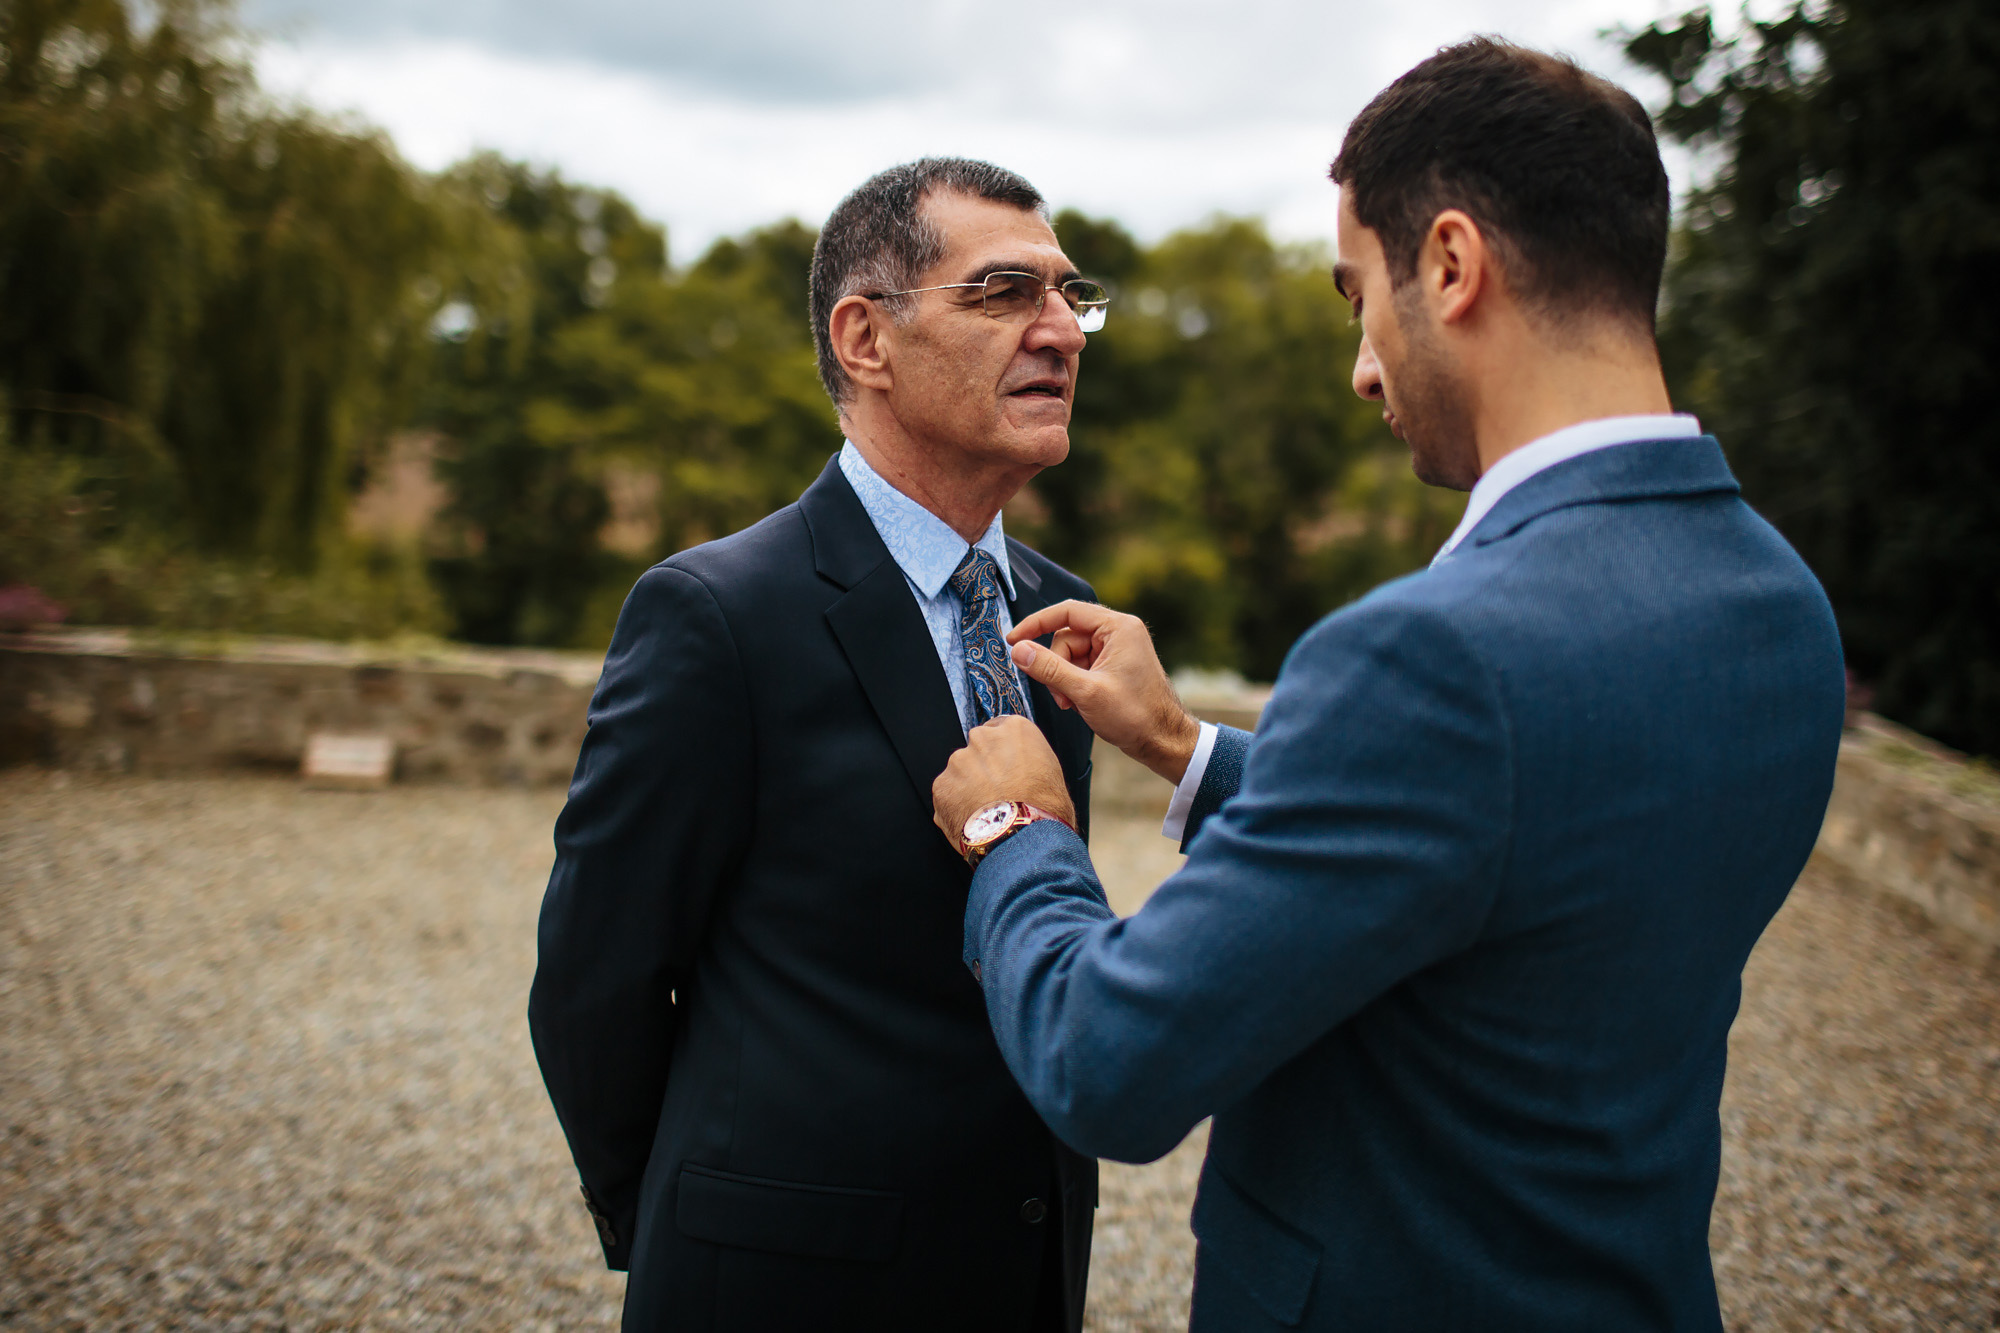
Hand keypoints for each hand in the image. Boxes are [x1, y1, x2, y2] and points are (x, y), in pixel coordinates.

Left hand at [933, 716, 1076, 850]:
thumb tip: (1026, 772)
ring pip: (960, 770)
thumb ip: (1031, 761)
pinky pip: (947, 792)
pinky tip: (972, 819)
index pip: (1002, 730)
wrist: (1022, 836)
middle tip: (997, 791)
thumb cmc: (1044, 809)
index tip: (1006, 768)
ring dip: (968, 786)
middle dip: (984, 766)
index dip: (1004, 753)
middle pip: (979, 747)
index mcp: (1015, 729)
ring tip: (985, 810)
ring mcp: (959, 760)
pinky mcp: (942, 784)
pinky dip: (955, 805)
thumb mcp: (1053, 773)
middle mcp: (983, 738)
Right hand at [1007, 601, 1201, 783]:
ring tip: (1071, 702)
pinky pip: (1080, 666)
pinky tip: (1077, 703)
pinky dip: (1073, 683)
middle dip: (1056, 665)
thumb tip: (1018, 650)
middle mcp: (1119, 632)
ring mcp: (1116, 650)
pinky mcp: (1112, 666)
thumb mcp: (1085, 692)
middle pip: (1067, 636)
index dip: (1036, 624)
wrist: (1163, 740)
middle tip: (1058, 694)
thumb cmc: (1136, 716)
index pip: (1067, 612)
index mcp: (1119, 628)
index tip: (1013, 640)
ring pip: (1070, 654)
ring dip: (1063, 678)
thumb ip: (1049, 668)